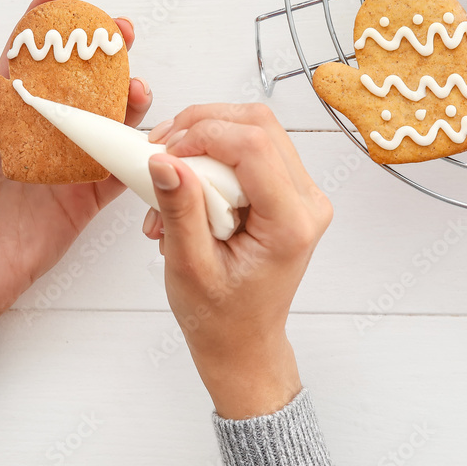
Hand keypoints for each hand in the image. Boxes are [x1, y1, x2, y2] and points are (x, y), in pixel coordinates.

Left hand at [0, 0, 151, 322]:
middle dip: (99, 51)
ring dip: (124, 97)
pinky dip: (135, 152)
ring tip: (135, 83)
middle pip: (76, 81)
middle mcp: (37, 133)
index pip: (22, 61)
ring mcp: (64, 164)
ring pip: (103, 119)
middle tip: (118, 31)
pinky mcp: (83, 197)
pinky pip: (116, 169)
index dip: (40, 27)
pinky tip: (146, 133)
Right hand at [143, 104, 331, 418]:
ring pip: (255, 127)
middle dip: (201, 126)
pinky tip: (185, 181)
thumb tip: (163, 159)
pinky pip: (252, 147)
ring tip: (168, 168)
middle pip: (258, 124)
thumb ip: (180, 209)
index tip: (163, 157)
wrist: (242, 341)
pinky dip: (213, 151)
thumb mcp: (189, 266)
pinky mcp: (286, 190)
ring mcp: (301, 194)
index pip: (253, 146)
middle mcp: (306, 202)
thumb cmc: (220, 317)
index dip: (202, 136)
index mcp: (290, 224)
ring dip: (205, 135)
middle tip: (160, 152)